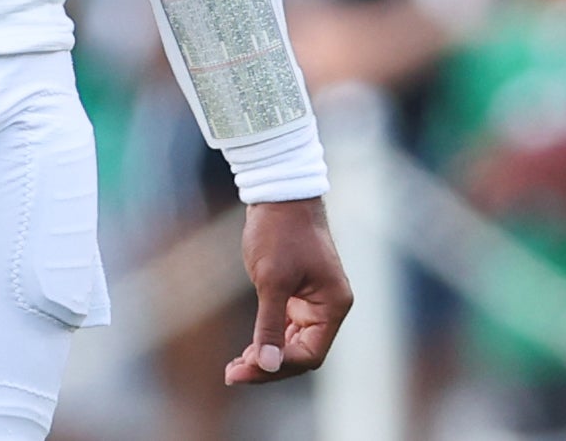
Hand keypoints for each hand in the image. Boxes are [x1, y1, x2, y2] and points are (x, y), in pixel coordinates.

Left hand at [228, 197, 351, 384]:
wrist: (278, 192)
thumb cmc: (279, 232)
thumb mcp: (271, 280)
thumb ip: (270, 324)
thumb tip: (265, 364)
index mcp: (332, 306)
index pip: (309, 354)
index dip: (277, 366)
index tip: (244, 369)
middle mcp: (328, 308)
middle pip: (301, 352)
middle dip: (268, 365)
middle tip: (232, 374)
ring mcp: (313, 302)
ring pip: (293, 342)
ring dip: (266, 356)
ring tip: (235, 367)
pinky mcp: (297, 294)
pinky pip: (285, 327)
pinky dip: (267, 338)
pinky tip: (245, 350)